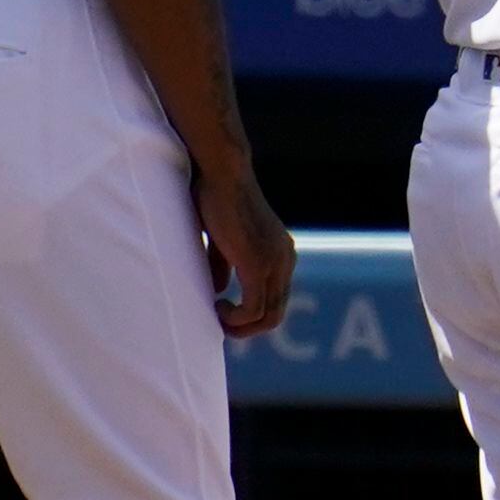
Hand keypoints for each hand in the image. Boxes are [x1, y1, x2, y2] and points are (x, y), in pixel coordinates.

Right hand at [194, 165, 294, 340]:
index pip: (276, 298)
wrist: (221, 172)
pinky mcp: (258, 265)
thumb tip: (220, 290)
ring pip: (268, 316)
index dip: (250, 313)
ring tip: (215, 316)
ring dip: (239, 326)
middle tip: (218, 324)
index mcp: (281, 252)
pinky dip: (235, 318)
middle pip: (275, 314)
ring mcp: (275, 263)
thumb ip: (223, 264)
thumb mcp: (220, 238)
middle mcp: (285, 259)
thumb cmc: (215, 196)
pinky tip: (216, 307)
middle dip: (246, 327)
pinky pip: (254, 309)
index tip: (222, 311)